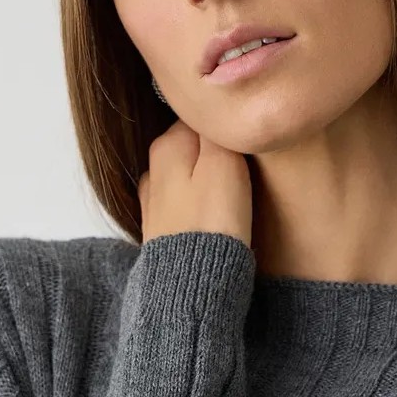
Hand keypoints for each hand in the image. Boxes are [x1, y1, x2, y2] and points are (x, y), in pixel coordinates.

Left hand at [137, 119, 252, 249]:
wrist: (192, 284)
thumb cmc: (214, 222)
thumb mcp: (225, 161)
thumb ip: (218, 130)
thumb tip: (215, 112)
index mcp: (167, 144)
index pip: (202, 118)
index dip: (226, 130)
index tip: (244, 148)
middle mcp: (152, 169)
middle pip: (192, 146)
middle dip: (214, 155)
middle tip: (243, 173)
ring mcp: (153, 202)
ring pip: (187, 177)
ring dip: (206, 183)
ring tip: (230, 200)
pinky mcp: (160, 231)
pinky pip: (184, 206)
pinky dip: (197, 208)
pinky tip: (212, 220)